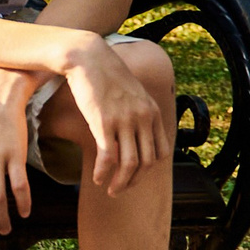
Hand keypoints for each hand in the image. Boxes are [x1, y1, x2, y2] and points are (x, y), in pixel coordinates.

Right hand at [60, 36, 169, 194]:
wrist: (89, 58)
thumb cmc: (105, 75)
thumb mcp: (132, 93)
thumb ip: (138, 111)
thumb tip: (134, 129)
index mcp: (153, 113)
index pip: (160, 151)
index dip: (149, 169)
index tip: (134, 176)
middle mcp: (143, 119)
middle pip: (147, 162)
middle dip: (135, 181)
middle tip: (121, 189)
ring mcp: (125, 121)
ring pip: (130, 164)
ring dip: (120, 182)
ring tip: (110, 190)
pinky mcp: (104, 123)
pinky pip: (109, 156)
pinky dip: (104, 172)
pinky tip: (97, 179)